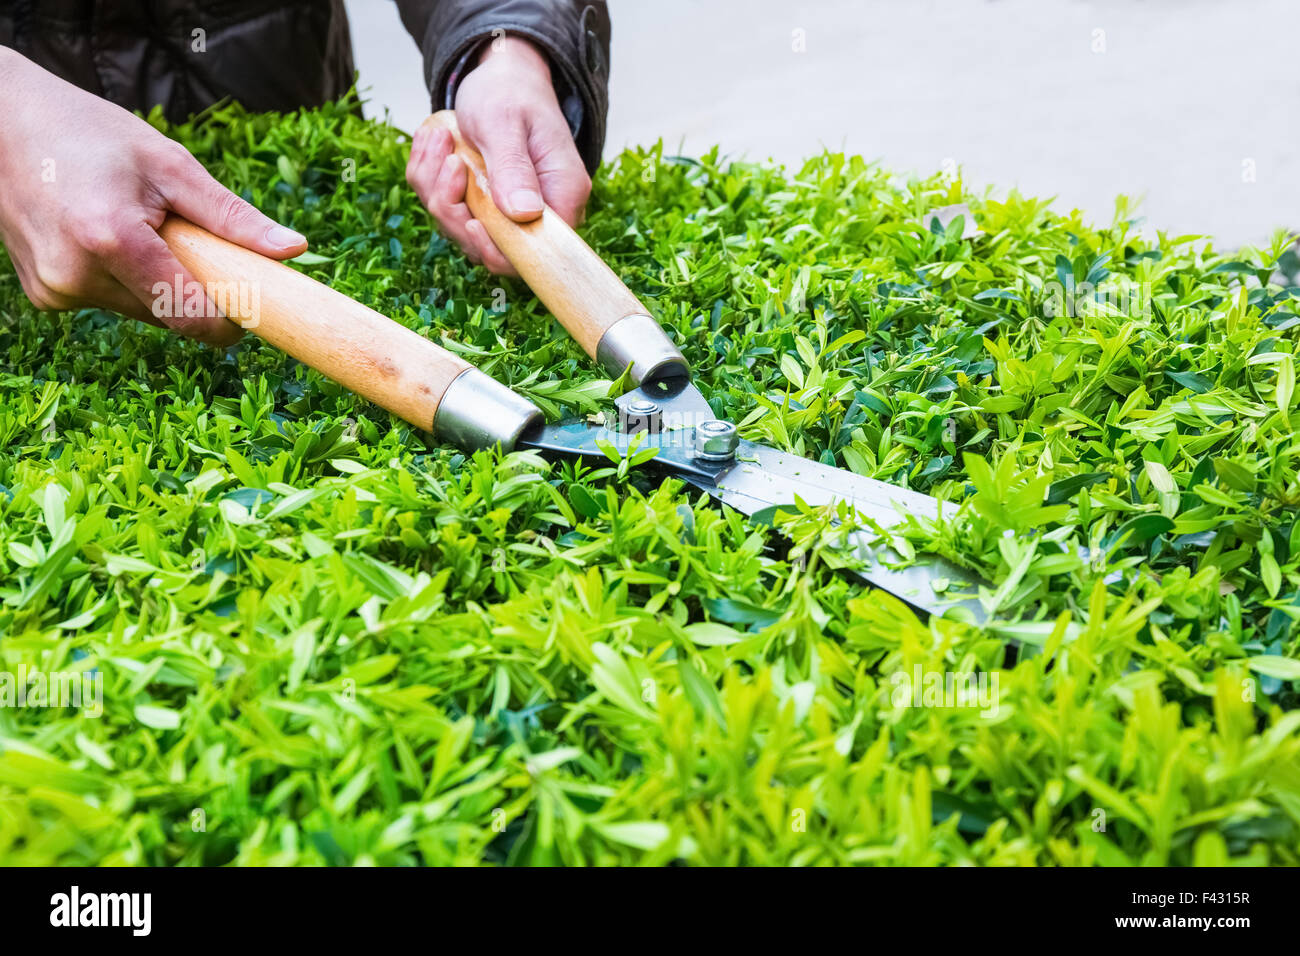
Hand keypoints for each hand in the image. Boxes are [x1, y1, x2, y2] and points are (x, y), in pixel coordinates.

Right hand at [0, 47, 306, 345]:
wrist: (1, 123)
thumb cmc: (92, 135)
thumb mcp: (169, 163)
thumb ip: (231, 216)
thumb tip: (293, 251)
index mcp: (110, 240)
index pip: (189, 313)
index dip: (231, 320)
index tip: (256, 307)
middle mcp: (76, 275)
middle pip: (169, 315)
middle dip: (195, 290)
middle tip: (189, 240)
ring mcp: (55, 290)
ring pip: (142, 311)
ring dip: (159, 283)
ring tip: (139, 227)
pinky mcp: (45, 295)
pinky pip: (111, 300)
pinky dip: (125, 279)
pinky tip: (104, 236)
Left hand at [406, 35, 590, 275]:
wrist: (502, 77)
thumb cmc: (510, 93)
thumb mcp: (506, 122)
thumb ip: (514, 168)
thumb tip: (523, 213)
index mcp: (561, 195)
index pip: (536, 251)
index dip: (498, 248)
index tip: (469, 218)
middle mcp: (539, 214)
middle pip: (491, 249)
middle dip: (454, 209)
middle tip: (448, 159)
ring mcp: (507, 213)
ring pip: (461, 230)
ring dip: (436, 187)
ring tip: (440, 139)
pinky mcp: (481, 207)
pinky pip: (446, 210)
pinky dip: (430, 178)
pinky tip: (435, 143)